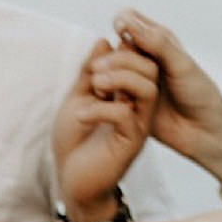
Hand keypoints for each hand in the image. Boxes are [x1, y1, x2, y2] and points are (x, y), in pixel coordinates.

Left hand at [53, 33, 159, 221]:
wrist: (70, 180)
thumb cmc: (74, 142)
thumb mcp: (77, 97)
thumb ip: (89, 72)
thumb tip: (103, 41)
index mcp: (127, 94)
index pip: (140, 60)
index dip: (123, 49)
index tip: (94, 59)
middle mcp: (138, 107)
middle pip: (150, 68)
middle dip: (122, 60)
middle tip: (93, 71)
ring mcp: (138, 124)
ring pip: (148, 88)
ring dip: (119, 79)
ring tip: (93, 86)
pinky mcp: (131, 143)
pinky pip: (126, 115)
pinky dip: (101, 108)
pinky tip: (83, 115)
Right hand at [112, 10, 221, 194]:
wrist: (203, 132)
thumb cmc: (199, 96)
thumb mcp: (181, 65)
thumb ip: (157, 43)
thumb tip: (126, 20)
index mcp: (158, 42)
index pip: (130, 20)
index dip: (122, 23)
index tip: (122, 33)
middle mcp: (144, 58)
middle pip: (117, 46)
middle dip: (115, 57)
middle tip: (114, 72)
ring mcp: (134, 79)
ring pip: (109, 68)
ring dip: (108, 76)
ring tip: (111, 90)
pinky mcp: (127, 100)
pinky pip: (108, 91)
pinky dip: (106, 93)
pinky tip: (113, 101)